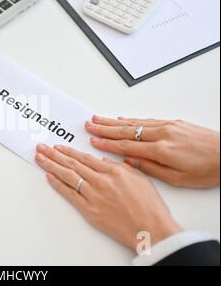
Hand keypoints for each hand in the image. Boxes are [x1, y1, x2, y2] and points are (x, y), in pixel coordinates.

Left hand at [35, 144, 181, 250]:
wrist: (150, 228)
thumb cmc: (149, 206)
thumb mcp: (139, 178)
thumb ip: (120, 167)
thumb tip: (103, 160)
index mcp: (113, 171)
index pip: (85, 157)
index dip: (69, 151)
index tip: (58, 146)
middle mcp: (100, 180)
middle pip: (72, 163)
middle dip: (54, 154)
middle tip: (42, 147)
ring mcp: (93, 195)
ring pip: (68, 176)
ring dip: (51, 165)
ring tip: (40, 158)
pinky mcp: (89, 210)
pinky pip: (70, 194)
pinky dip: (58, 185)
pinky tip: (49, 177)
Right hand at [85, 116, 219, 188]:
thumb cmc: (208, 169)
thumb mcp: (179, 179)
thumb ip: (151, 168)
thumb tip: (129, 161)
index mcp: (161, 150)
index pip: (126, 145)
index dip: (107, 143)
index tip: (93, 141)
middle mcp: (162, 134)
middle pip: (126, 130)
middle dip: (104, 128)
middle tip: (88, 125)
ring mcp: (168, 126)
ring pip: (134, 122)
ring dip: (114, 121)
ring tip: (98, 119)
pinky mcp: (174, 123)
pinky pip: (146, 120)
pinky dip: (132, 119)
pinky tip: (122, 118)